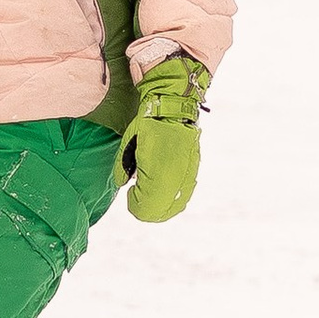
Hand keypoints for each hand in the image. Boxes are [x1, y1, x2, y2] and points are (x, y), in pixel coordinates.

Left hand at [122, 55, 206, 222]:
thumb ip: (124, 168)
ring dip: (161, 205)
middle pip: (160, 212)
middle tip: (137, 196)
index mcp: (158, 173)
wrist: (174, 105)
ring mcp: (188, 175)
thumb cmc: (148, 123)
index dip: (135, 206)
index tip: (129, 193)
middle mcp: (176, 179)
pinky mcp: (194, 169)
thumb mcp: (129, 145)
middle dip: (146, 208)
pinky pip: (185, 194)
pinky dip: (174, 197)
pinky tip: (165, 189)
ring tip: (150, 193)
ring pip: (176, 206)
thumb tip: (125, 184)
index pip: (146, 208)